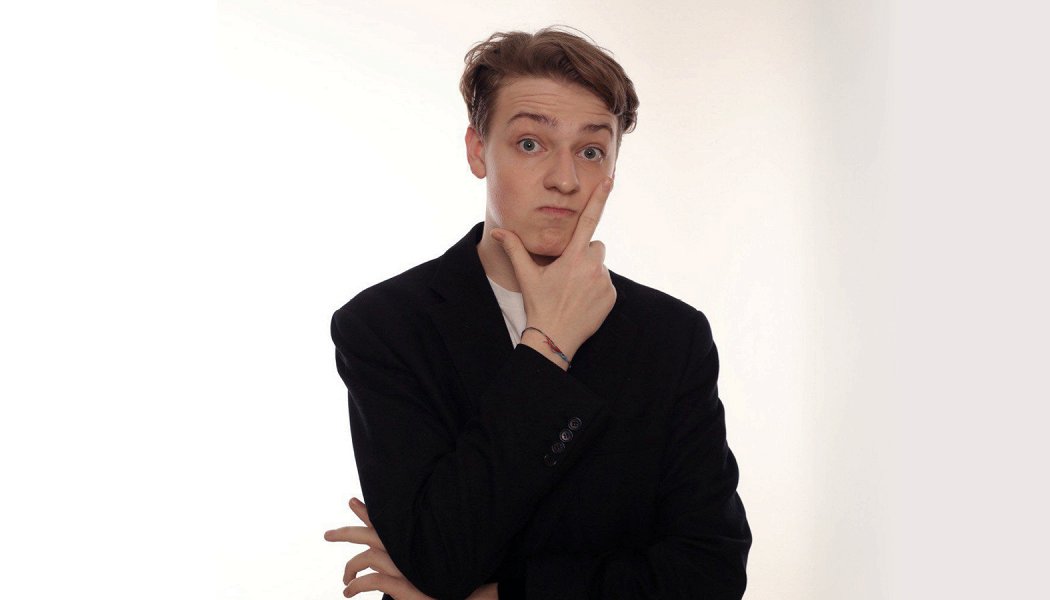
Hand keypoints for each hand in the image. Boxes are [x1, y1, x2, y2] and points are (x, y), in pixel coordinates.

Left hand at [324, 499, 498, 598]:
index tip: (351, 501)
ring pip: (364, 558)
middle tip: (327, 534)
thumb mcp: (419, 565)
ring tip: (344, 581)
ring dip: (350, 569)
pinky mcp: (401, 583)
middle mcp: (404, 549)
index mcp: (408, 542)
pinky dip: (356, 585)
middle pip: (368, 534)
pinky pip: (369, 580)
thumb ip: (400, 558)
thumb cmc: (441, 582)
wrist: (460, 596)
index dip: (366, 511)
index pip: (384, 521)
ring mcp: (402, 565)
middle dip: (346, 532)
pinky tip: (349, 592)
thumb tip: (377, 562)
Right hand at [492, 177, 615, 367]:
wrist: (554, 338)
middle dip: (583, 253)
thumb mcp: (526, 275)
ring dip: (589, 270)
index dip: (599, 198)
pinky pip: (606, 282)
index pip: (588, 220)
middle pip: (594, 245)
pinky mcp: (612, 295)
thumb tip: (497, 231)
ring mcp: (604, 281)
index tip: (609, 180)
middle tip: (566, 273)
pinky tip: (582, 299)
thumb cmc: (539, 304)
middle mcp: (592, 266)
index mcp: (572, 256)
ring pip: (599, 264)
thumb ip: (514, 248)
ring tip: (572, 289)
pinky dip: (596, 287)